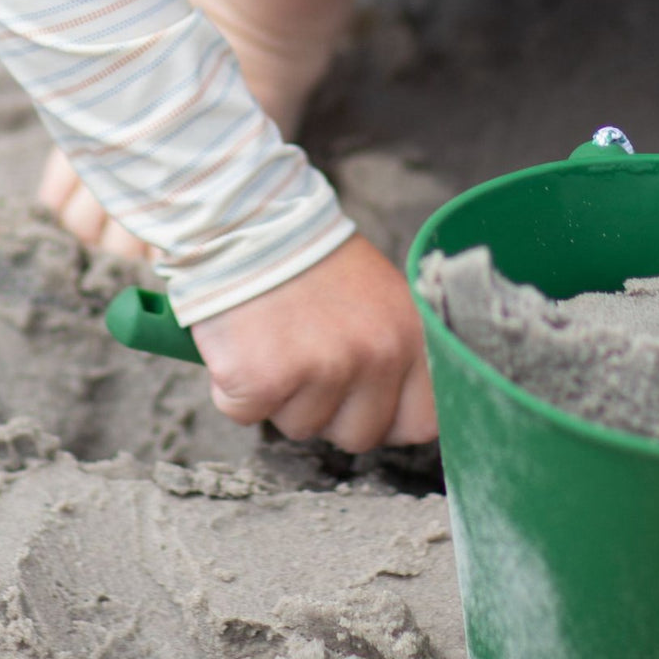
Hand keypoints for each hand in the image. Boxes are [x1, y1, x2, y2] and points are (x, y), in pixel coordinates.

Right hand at [189, 235, 437, 451]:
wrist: (248, 221)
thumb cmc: (309, 261)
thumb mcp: (381, 299)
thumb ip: (396, 351)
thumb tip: (397, 410)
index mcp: (411, 336)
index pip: (423, 422)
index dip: (389, 419)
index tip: (364, 401)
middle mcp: (376, 355)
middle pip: (360, 436)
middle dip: (329, 410)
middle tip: (307, 357)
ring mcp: (322, 369)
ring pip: (302, 428)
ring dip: (281, 397)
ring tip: (276, 339)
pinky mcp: (265, 378)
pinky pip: (248, 414)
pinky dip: (235, 389)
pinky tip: (243, 343)